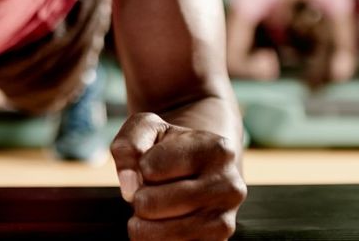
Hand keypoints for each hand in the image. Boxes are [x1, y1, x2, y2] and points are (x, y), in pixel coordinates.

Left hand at [111, 113, 245, 240]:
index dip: (140, 166)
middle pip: (150, 204)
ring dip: (143, 224)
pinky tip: (163, 225)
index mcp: (218, 149)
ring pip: (159, 234)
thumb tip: (129, 187)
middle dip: (139, 198)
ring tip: (154, 210)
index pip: (150, 167)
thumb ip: (128, 145)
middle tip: (150, 191)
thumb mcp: (148, 129)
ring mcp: (225, 221)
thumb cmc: (168, 148)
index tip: (152, 163)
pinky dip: (155, 240)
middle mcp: (230, 187)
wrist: (199, 172)